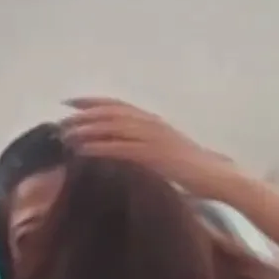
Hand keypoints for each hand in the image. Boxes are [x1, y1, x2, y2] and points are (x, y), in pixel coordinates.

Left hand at [58, 97, 246, 199]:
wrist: (217, 177)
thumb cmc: (193, 169)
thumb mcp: (166, 150)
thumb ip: (145, 145)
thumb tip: (123, 147)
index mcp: (154, 121)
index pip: (118, 105)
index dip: (93, 101)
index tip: (70, 101)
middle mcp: (152, 124)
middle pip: (112, 113)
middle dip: (84, 114)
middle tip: (61, 119)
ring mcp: (154, 139)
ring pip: (113, 128)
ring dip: (87, 129)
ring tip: (66, 134)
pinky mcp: (155, 156)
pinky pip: (121, 148)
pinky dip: (100, 147)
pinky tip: (83, 150)